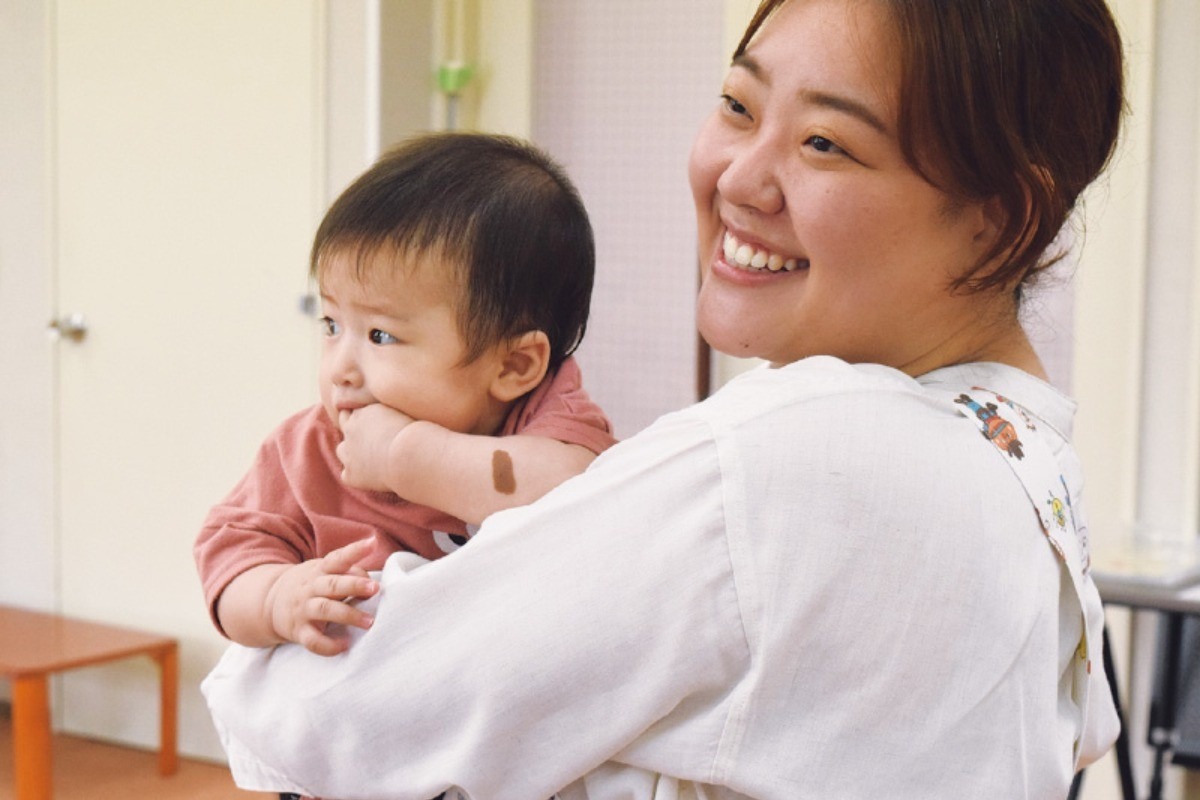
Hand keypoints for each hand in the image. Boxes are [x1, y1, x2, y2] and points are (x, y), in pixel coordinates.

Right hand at [264, 538, 379, 655]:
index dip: (354, 550)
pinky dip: (328, 645)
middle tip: (375, 588)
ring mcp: (304, 609)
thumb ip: (348, 574)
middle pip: (333, 584)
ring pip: (326, 610)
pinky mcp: (298, 631)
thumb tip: (372, 584)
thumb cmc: (311, 585)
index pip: (338, 557)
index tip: (372, 543)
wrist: (267, 602)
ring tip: (369, 622)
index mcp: (320, 570)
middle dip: (354, 585)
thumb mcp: (323, 572)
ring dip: (349, 615)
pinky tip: (344, 645)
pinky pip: (313, 640)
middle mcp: (312, 588)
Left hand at [337, 404, 414, 490]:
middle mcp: (351, 428)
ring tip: (372, 458)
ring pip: (342, 450)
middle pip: (345, 424)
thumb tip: (399, 414)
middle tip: (375, 438)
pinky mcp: (351, 474)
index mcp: (364, 411)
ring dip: (352, 452)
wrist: (411, 455)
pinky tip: (374, 477)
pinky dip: (358, 475)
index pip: (359, 409)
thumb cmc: (418, 433)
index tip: (381, 423)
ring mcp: (349, 452)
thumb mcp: (407, 413)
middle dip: (356, 430)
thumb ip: (395, 413)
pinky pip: (348, 474)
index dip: (369, 417)